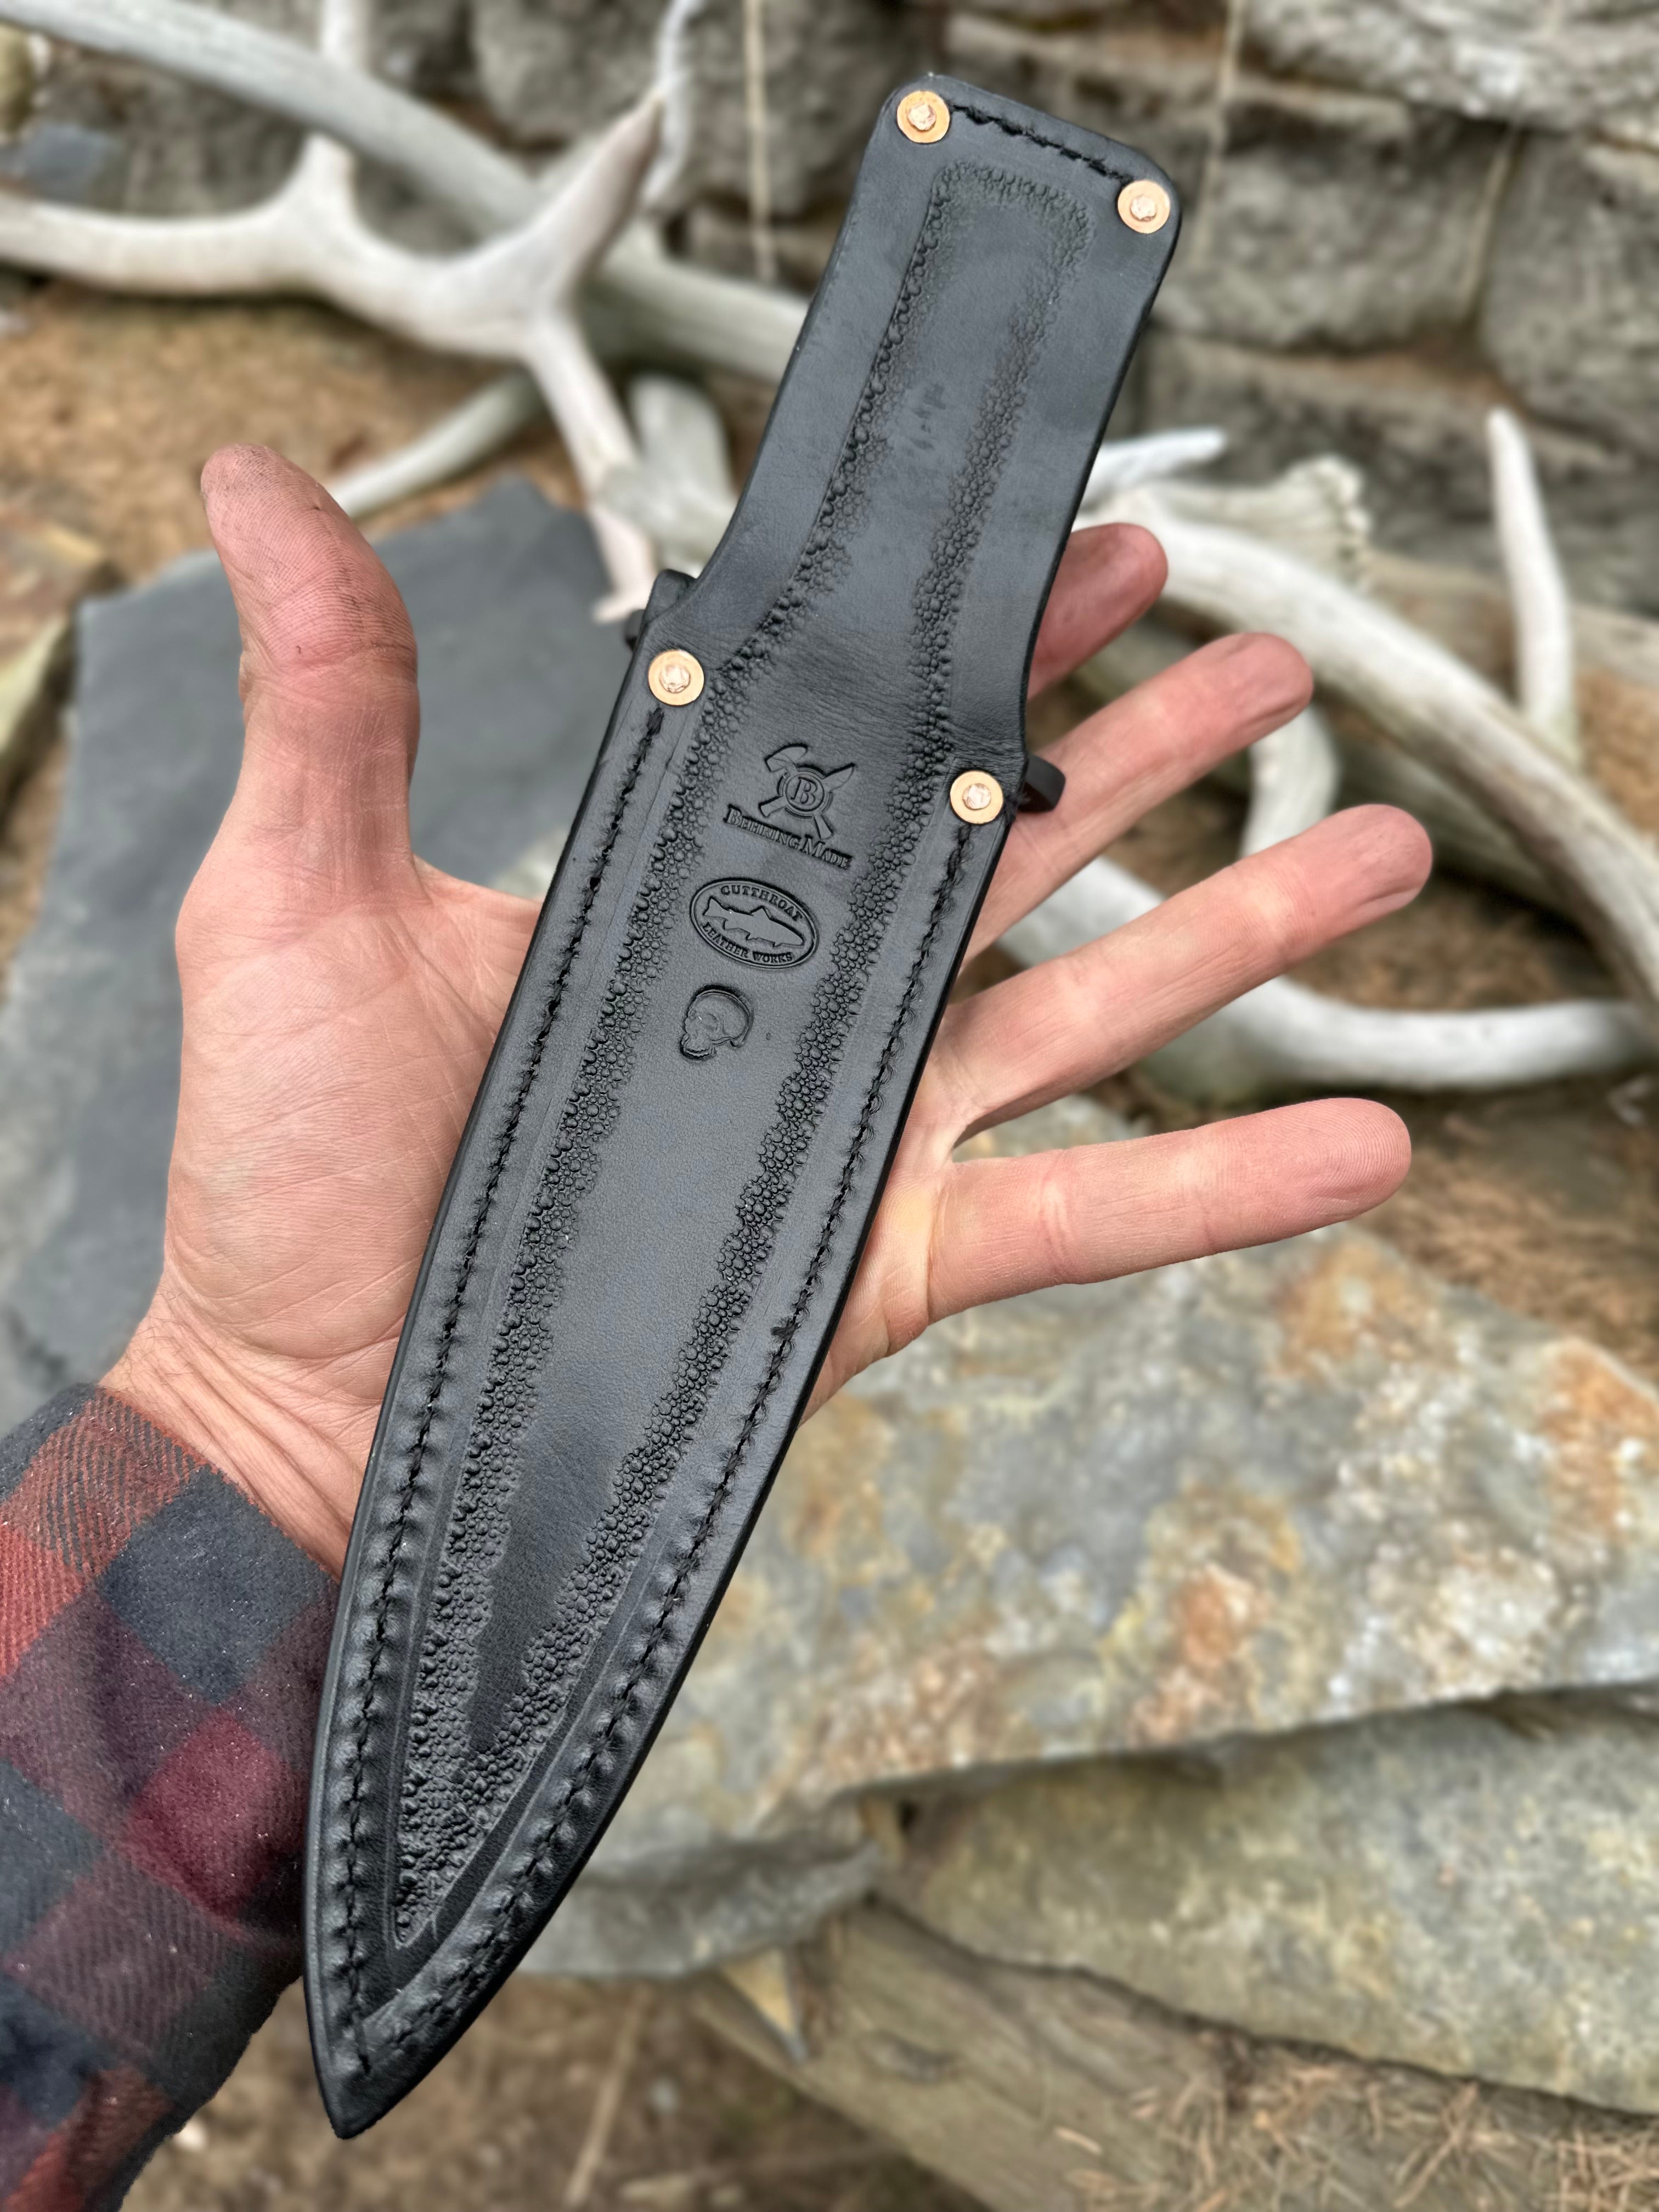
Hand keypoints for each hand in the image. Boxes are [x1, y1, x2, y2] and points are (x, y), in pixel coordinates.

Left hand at [106, 447, 1427, 1571]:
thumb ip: (334, 704)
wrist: (318, 1416)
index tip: (1103, 553)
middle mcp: (794, 1000)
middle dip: (1160, 758)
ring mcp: (859, 1133)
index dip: (994, 646)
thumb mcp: (301, 907)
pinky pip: (1086, 1215)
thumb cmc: (294, 1173)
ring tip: (1385, 856)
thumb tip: (265, 492)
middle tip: (1284, 673)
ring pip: (1089, 1012)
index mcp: (683, 898)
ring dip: (1244, 936)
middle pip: (1019, 855)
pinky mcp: (892, 1262)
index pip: (867, 741)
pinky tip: (1360, 1144)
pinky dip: (1227, 1190)